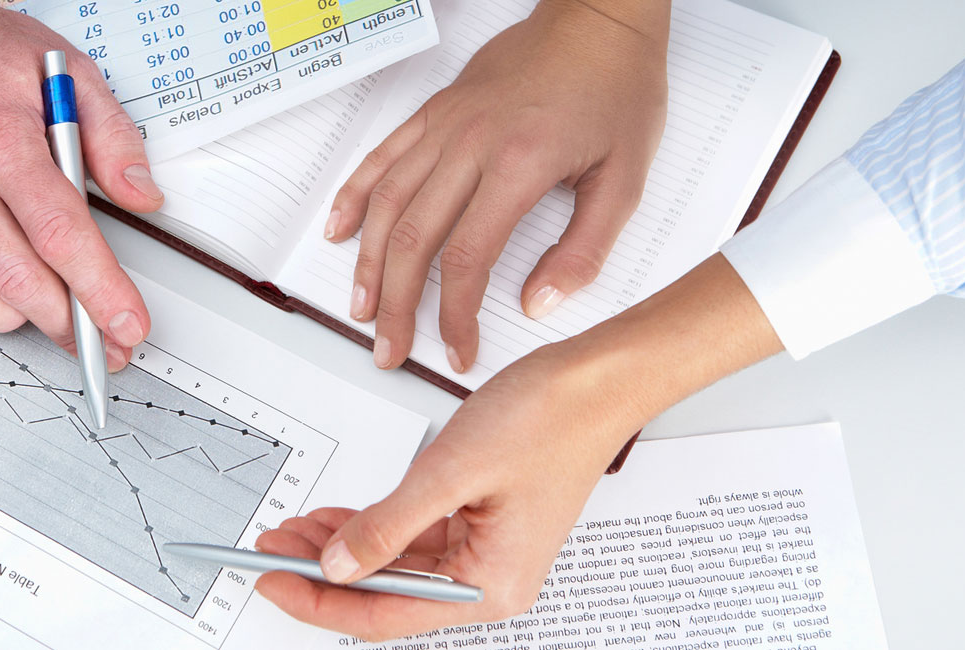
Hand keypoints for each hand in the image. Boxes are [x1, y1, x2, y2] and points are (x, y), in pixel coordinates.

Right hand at [0, 0, 165, 368]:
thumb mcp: (67, 71)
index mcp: (3, 142)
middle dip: (67, 322)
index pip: (61, 236)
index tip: (125, 323)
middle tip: (94, 336)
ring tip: (31, 306)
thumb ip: (112, 137)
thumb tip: (141, 195)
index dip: (100, 291)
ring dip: (4, 316)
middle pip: (16, 280)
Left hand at [254, 255, 782, 639]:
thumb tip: (333, 566)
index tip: (270, 582)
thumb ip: (386, 526)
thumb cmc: (549, 419)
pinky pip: (412, 538)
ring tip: (290, 530)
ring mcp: (484, 550)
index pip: (385, 615)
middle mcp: (488, 577)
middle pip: (386, 595)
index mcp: (491, 584)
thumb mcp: (448, 472)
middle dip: (321, 573)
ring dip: (340, 547)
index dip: (319, 603)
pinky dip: (370, 525)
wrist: (598, 377)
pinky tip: (333, 517)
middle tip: (267, 550)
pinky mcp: (478, 521)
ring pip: (393, 566)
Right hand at [322, 0, 669, 371]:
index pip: (468, 258)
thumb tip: (540, 302)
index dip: (454, 315)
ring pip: (386, 203)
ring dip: (367, 264)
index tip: (458, 349)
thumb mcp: (625, 179)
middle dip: (396, 305)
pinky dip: (353, 197)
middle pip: (412, 240)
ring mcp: (445, 126)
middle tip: (390, 348)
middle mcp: (471, 145)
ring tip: (360, 307)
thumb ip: (583, 249)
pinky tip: (339, 231)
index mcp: (519, 165)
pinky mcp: (433, 112)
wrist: (599, 19)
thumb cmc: (616, 89)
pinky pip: (382, 158)